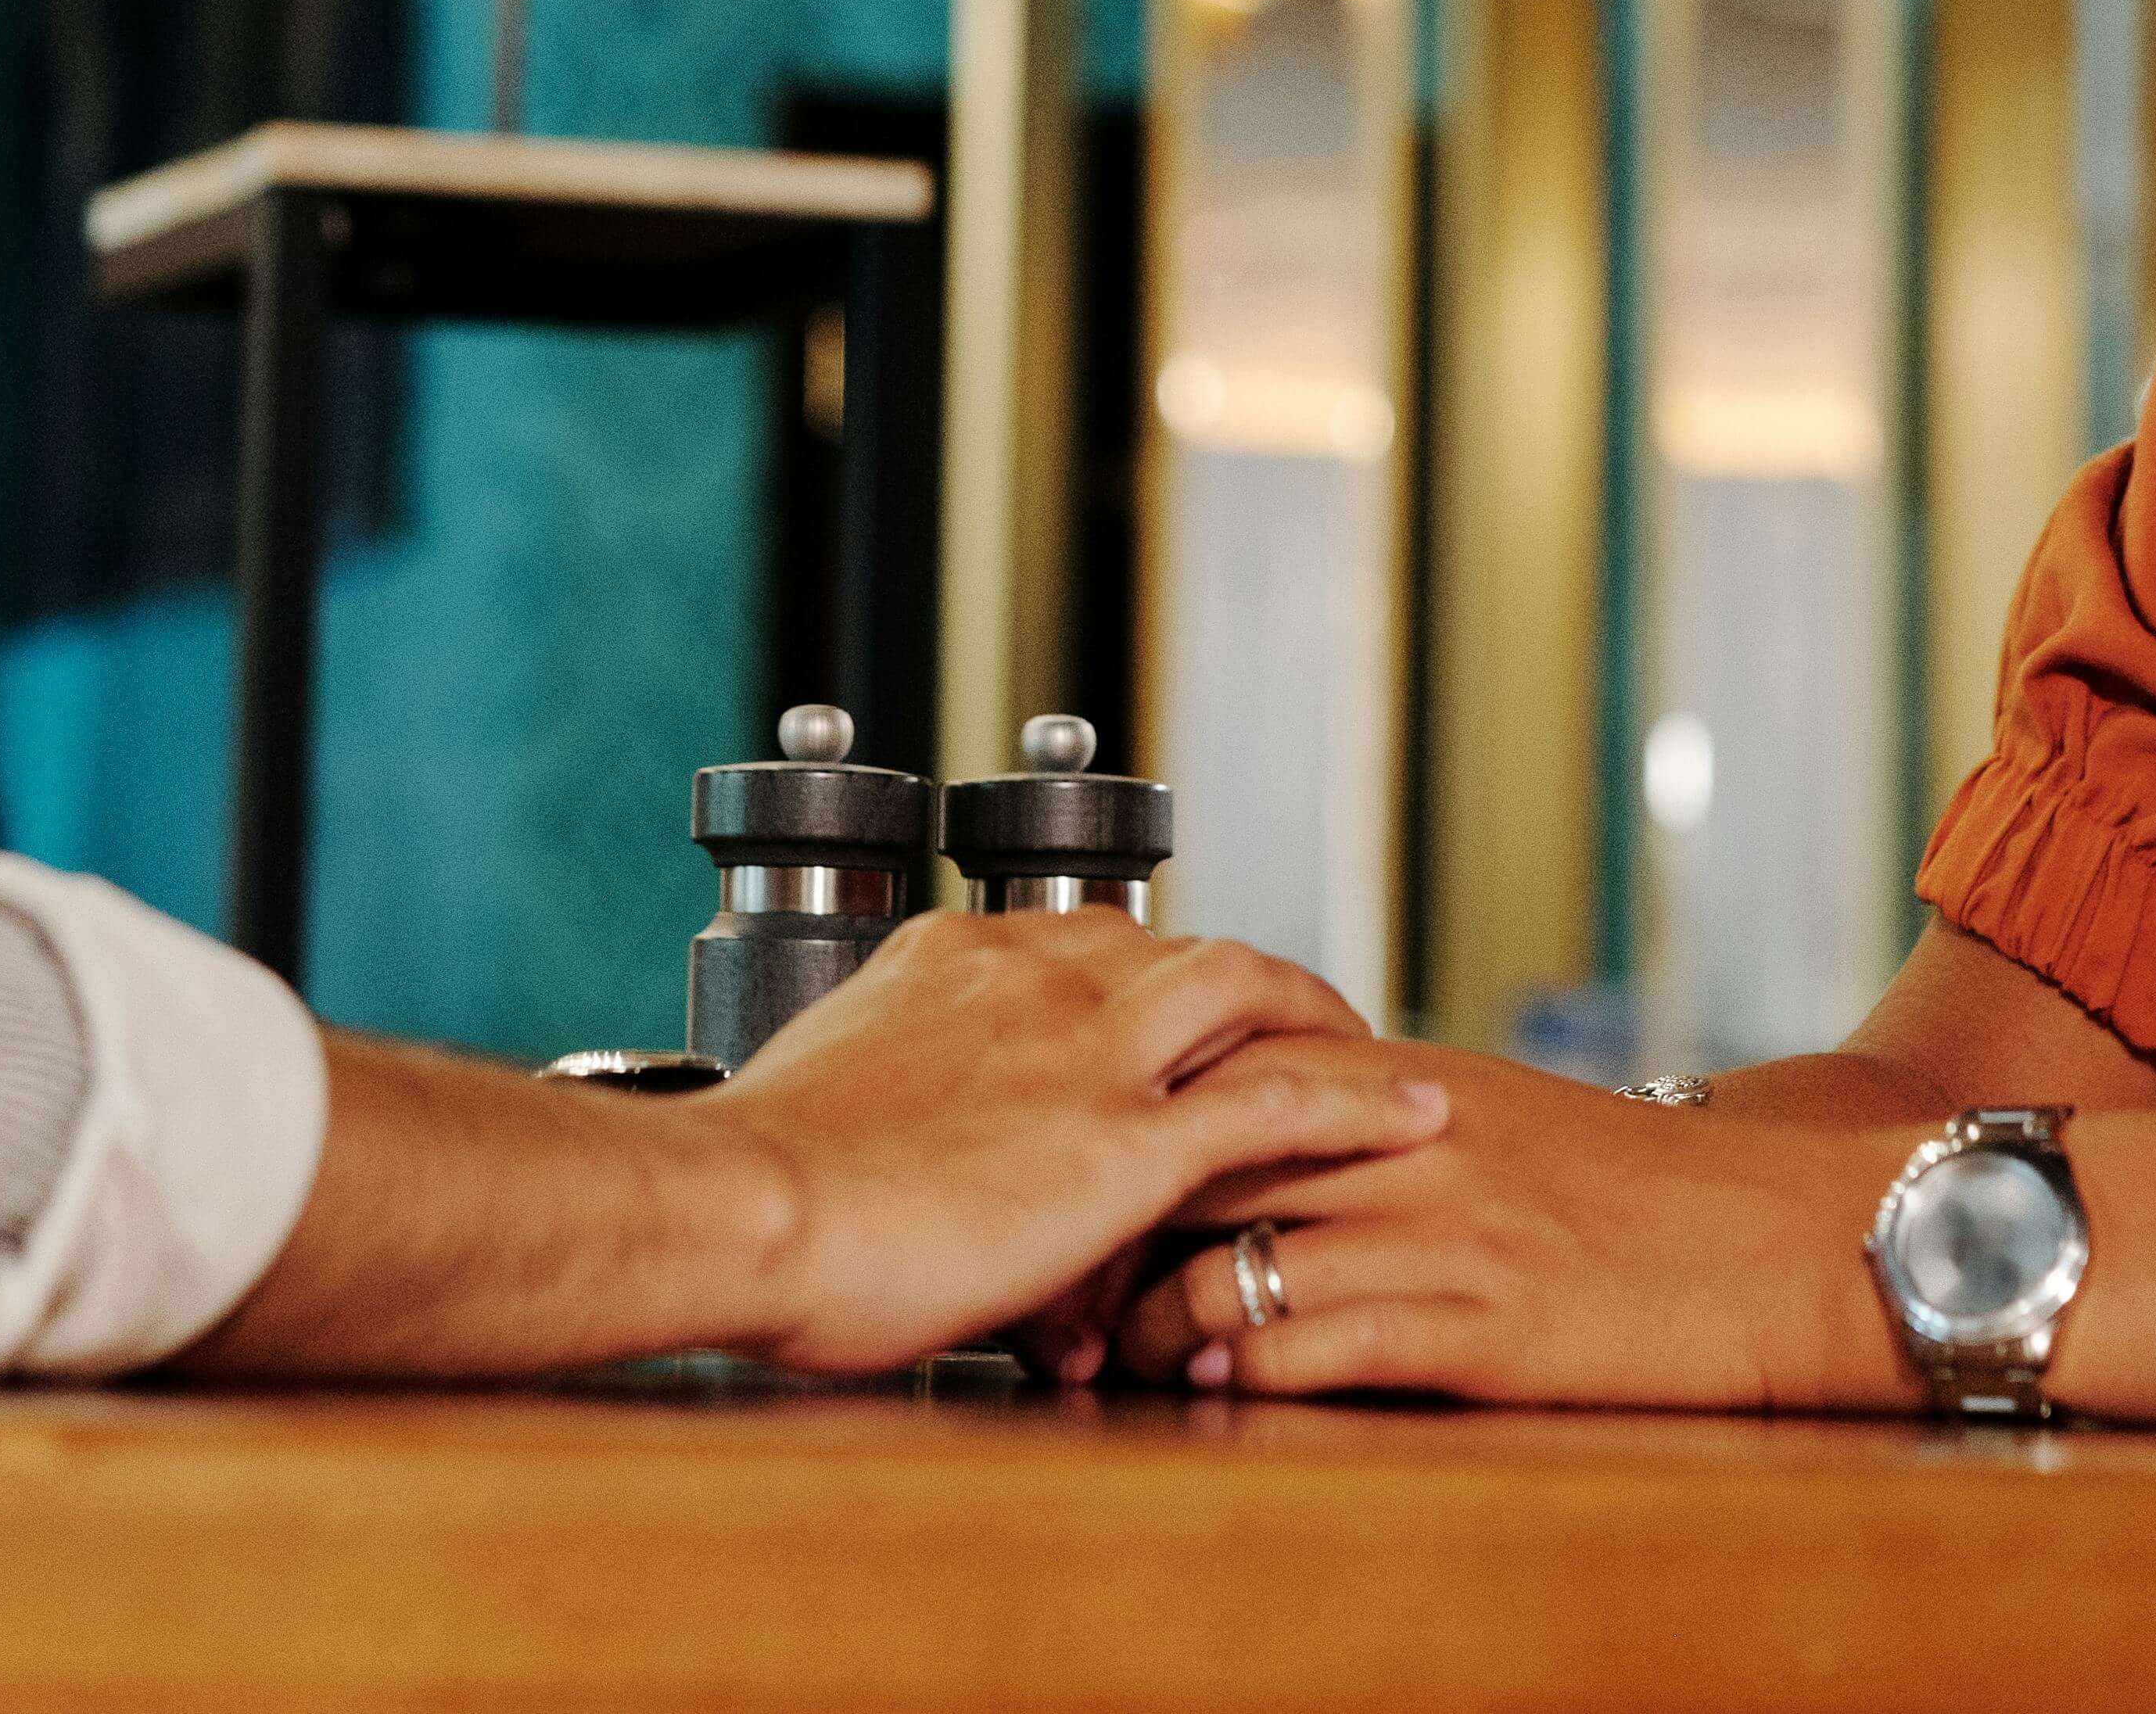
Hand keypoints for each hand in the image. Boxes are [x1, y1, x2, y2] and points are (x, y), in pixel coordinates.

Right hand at [686, 913, 1446, 1377]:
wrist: (741, 1209)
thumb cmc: (757, 1190)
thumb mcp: (833, 1118)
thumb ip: (906, 1129)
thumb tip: (940, 1198)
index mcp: (950, 960)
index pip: (1083, 945)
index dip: (1139, 982)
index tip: (1166, 1012)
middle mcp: (1030, 975)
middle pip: (1179, 949)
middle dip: (1251, 982)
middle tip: (1300, 1017)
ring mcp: (1087, 1049)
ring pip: (1247, 992)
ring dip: (1321, 1019)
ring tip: (1378, 1053)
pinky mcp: (1125, 1140)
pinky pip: (1279, 1101)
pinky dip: (1359, 1100)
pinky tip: (1414, 1112)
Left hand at [1107, 1049, 1914, 1409]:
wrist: (1770, 1238)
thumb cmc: (1625, 1186)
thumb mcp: (1478, 1116)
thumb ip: (1353, 1117)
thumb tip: (1229, 1133)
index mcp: (1393, 1083)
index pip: (1202, 1082)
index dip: (1110, 1141)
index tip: (1054, 1189)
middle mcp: (1402, 1143)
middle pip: (1190, 1170)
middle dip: (1100, 1235)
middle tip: (1047, 1289)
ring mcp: (1441, 1232)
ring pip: (1236, 1263)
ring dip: (1153, 1322)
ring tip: (1115, 1357)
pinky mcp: (1482, 1324)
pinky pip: (1329, 1342)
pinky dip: (1254, 1367)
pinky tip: (1216, 1384)